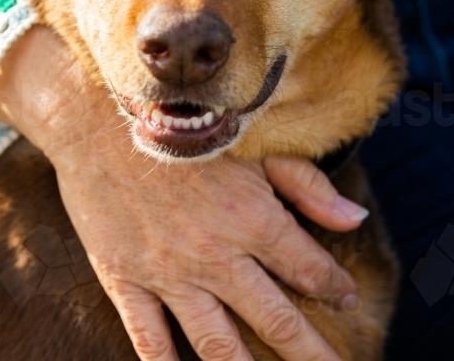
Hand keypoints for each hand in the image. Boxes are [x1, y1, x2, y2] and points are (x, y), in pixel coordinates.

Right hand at [0, 27, 368, 360]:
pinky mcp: (126, 281)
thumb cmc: (181, 126)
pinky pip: (150, 341)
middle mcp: (216, 255)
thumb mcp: (251, 144)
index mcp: (252, 217)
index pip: (310, 270)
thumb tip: (356, 219)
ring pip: (219, 347)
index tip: (345, 299)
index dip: (335, 288)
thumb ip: (306, 185)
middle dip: (312, 355)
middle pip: (277, 322)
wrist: (97, 117)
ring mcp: (169, 274)